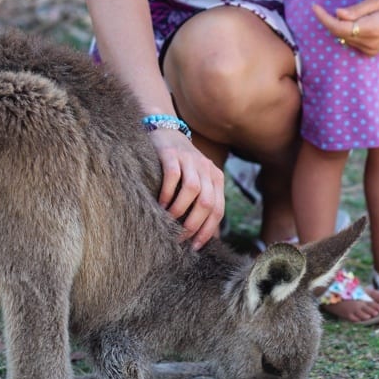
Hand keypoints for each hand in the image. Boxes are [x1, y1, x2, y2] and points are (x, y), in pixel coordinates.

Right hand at [149, 128, 224, 249]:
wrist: (166, 131)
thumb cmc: (181, 165)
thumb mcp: (197, 180)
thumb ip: (202, 201)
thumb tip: (204, 237)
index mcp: (216, 178)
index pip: (218, 210)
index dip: (208, 231)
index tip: (195, 247)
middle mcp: (207, 168)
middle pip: (206, 202)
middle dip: (193, 225)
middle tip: (179, 238)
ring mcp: (190, 159)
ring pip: (192, 190)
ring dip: (179, 210)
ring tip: (168, 221)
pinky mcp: (172, 154)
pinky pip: (173, 176)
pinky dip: (167, 194)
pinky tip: (160, 204)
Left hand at [312, 0, 378, 56]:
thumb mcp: (378, 0)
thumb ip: (357, 9)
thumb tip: (338, 14)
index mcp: (371, 28)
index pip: (339, 27)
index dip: (324, 18)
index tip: (314, 7)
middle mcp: (371, 42)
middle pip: (339, 34)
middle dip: (328, 21)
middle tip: (321, 8)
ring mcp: (372, 49)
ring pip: (345, 39)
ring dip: (339, 27)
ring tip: (342, 14)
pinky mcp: (373, 52)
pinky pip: (353, 43)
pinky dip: (348, 33)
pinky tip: (354, 23)